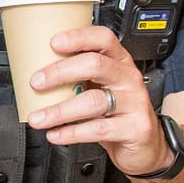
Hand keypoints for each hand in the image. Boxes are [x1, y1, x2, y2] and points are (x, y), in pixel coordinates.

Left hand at [24, 26, 169, 176]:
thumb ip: (80, 79)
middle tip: (37, 83)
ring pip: (93, 101)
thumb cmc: (118, 113)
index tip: (53, 43)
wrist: (146, 144)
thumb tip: (39, 75)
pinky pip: (98, 129)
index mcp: (119, 62)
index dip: (79, 38)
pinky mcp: (135, 127)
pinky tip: (56, 134)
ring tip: (39, 118)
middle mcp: (128, 78)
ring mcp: (134, 102)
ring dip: (59, 110)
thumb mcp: (102, 89)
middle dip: (60, 72)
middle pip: (95, 65)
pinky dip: (72, 132)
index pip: (103, 39)